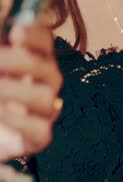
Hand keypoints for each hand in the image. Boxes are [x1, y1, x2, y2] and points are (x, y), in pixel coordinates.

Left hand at [0, 25, 62, 159]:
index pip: (44, 43)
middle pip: (49, 69)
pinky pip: (41, 130)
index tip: (15, 32)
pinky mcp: (38, 138)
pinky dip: (20, 121)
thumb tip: (6, 36)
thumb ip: (1, 54)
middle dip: (19, 63)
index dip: (35, 36)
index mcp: (31, 62)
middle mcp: (44, 85)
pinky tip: (1, 114)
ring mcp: (43, 113)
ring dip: (15, 91)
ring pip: (47, 99)